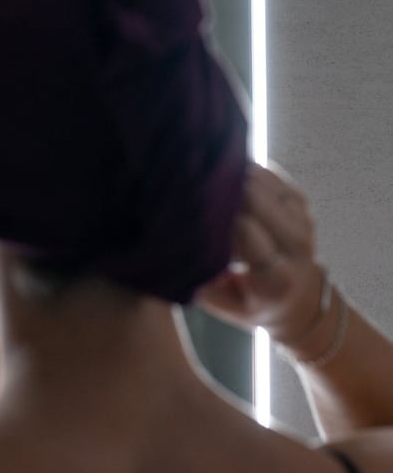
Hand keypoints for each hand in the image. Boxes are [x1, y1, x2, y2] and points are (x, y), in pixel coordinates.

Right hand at [195, 162, 323, 342]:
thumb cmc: (247, 302)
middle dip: (221, 187)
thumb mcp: (217, 299)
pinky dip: (243, 170)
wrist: (298, 301)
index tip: (187, 204)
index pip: (245, 231)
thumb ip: (199, 271)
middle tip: (189, 181)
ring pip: (262, 183)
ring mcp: (302, 222)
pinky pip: (270, 175)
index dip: (216, 213)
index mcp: (274, 279)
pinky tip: (222, 171)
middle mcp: (295, 248)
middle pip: (256, 199)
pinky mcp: (300, 204)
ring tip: (201, 173)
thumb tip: (171, 237)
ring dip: (231, 175)